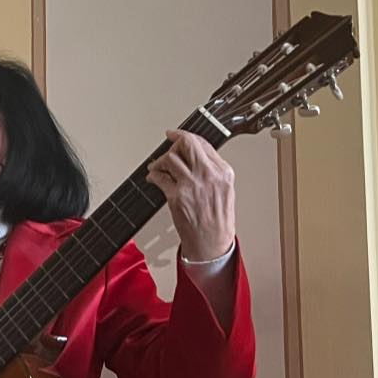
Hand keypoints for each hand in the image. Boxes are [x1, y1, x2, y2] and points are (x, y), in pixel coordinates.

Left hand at [145, 130, 235, 260]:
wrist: (211, 242)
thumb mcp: (224, 189)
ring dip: (160, 161)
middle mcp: (208, 175)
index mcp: (222, 172)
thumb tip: (194, 154)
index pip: (202, 143)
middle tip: (167, 144)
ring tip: (158, 166)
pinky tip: (154, 178)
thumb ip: (212, 169)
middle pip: (187, 144)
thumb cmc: (218, 219)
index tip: (176, 135)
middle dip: (174, 142)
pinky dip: (153, 175)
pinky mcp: (176, 197)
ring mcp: (191, 185)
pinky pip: (159, 177)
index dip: (185, 136)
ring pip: (170, 158)